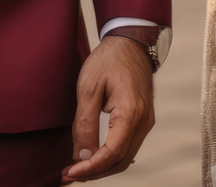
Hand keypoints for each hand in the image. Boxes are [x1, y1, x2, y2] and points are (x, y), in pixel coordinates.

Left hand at [61, 35, 154, 181]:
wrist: (130, 42)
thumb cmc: (108, 60)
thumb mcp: (88, 89)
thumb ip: (85, 124)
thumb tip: (82, 155)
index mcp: (130, 113)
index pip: (111, 153)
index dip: (90, 167)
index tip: (70, 172)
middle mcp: (143, 121)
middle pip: (121, 161)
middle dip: (95, 172)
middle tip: (69, 174)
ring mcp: (146, 121)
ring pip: (126, 157)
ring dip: (103, 167)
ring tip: (78, 168)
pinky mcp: (143, 119)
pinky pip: (129, 146)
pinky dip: (111, 156)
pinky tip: (94, 156)